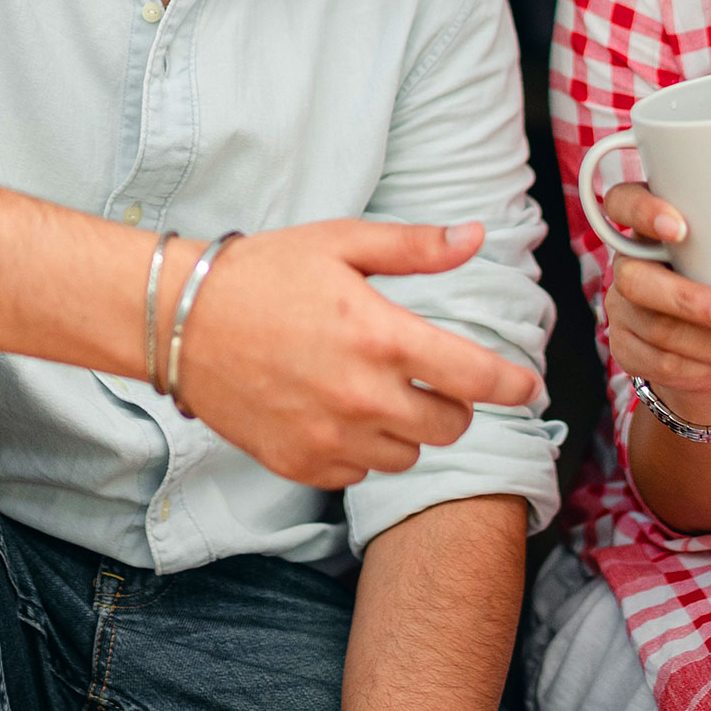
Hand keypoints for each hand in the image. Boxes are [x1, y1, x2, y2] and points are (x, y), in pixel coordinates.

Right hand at [172, 220, 540, 487]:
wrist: (180, 322)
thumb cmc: (264, 273)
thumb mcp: (343, 243)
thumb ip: (416, 248)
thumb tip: (475, 237)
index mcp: (381, 337)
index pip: (476, 378)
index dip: (514, 386)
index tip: (530, 388)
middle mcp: (362, 397)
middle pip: (450, 424)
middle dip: (455, 401)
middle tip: (433, 374)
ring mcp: (330, 438)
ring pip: (408, 453)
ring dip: (408, 425)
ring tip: (377, 388)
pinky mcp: (301, 465)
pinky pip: (361, 473)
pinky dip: (364, 449)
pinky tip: (340, 412)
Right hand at [600, 183, 710, 425]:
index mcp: (647, 226)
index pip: (621, 202)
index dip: (642, 213)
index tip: (681, 230)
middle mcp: (625, 263)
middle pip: (634, 279)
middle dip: (689, 300)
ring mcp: (619, 307)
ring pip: (653, 326)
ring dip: (704, 341)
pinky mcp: (624, 346)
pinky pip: (656, 360)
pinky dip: (697, 366)